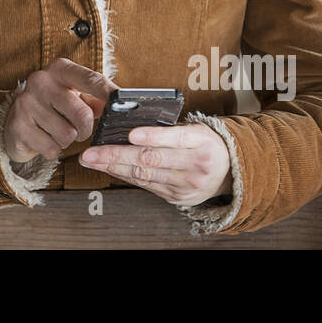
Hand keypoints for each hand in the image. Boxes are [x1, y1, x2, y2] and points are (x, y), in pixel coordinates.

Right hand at [3, 58, 117, 162]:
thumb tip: (120, 107)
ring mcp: (27, 102)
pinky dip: (53, 149)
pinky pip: (51, 148)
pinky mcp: (17, 125)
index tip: (123, 105)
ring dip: (68, 140)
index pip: (91, 79)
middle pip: (82, 114)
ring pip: (67, 135)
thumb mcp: (74, 95)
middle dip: (87, 129)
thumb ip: (97, 98)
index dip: (110, 94)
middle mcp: (41, 80)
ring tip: (57, 131)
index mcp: (60, 69)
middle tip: (81, 130)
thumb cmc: (53, 106)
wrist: (16, 121)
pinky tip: (44, 139)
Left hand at [77, 123, 232, 206]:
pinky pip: (146, 185)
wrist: (230, 171)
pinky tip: (108, 169)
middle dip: (116, 155)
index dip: (152, 136)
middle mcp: (195, 164)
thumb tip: (128, 125)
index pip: (175, 137)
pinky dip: (124, 176)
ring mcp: (186, 184)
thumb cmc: (205, 142)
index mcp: (201, 141)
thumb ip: (168, 128)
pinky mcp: (178, 197)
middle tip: (90, 153)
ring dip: (113, 168)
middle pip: (151, 159)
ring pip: (144, 175)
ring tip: (91, 160)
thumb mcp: (196, 128)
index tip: (130, 134)